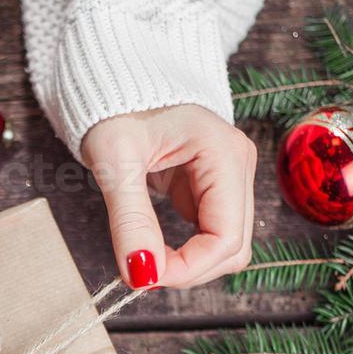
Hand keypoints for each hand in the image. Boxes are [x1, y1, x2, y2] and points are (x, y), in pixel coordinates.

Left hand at [80, 104, 256, 289]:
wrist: (116, 76)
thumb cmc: (115, 105)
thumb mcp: (116, 162)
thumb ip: (130, 221)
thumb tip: (142, 275)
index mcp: (224, 154)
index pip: (226, 237)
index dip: (188, 268)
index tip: (144, 277)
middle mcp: (238, 165)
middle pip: (233, 248)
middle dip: (188, 270)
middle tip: (138, 271)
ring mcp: (229, 176)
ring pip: (225, 246)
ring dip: (187, 263)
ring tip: (142, 255)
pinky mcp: (213, 186)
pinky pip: (209, 234)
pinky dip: (183, 250)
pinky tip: (152, 243)